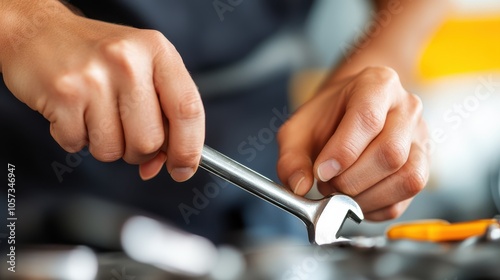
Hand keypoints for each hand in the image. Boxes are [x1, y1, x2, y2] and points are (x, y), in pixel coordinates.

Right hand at [0, 1, 203, 181]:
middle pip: (150, 141)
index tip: (183, 168)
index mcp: (157, 51)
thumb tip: (165, 164)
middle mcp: (128, 61)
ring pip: (113, 150)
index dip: (189, 148)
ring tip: (95, 115)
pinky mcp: (62, 94)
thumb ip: (163, 112)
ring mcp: (94, 77)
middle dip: (139, 152)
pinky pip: (78, 145)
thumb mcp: (143, 68)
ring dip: (105, 145)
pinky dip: (75, 138)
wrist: (39, 32)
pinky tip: (73, 112)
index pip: (188, 110)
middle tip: (125, 132)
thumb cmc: (98, 55)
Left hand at [277, 66, 428, 220]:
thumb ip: (291, 157)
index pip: (368, 119)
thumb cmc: (326, 117)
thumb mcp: (299, 129)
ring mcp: (421, 139)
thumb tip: (299, 186)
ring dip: (366, 197)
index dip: (343, 152)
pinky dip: (375, 207)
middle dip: (352, 180)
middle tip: (327, 183)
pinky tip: (355, 198)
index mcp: (377, 85)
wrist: (348, 112)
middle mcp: (407, 108)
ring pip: (407, 178)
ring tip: (340, 192)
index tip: (321, 171)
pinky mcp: (424, 167)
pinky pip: (405, 200)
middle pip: (391, 153)